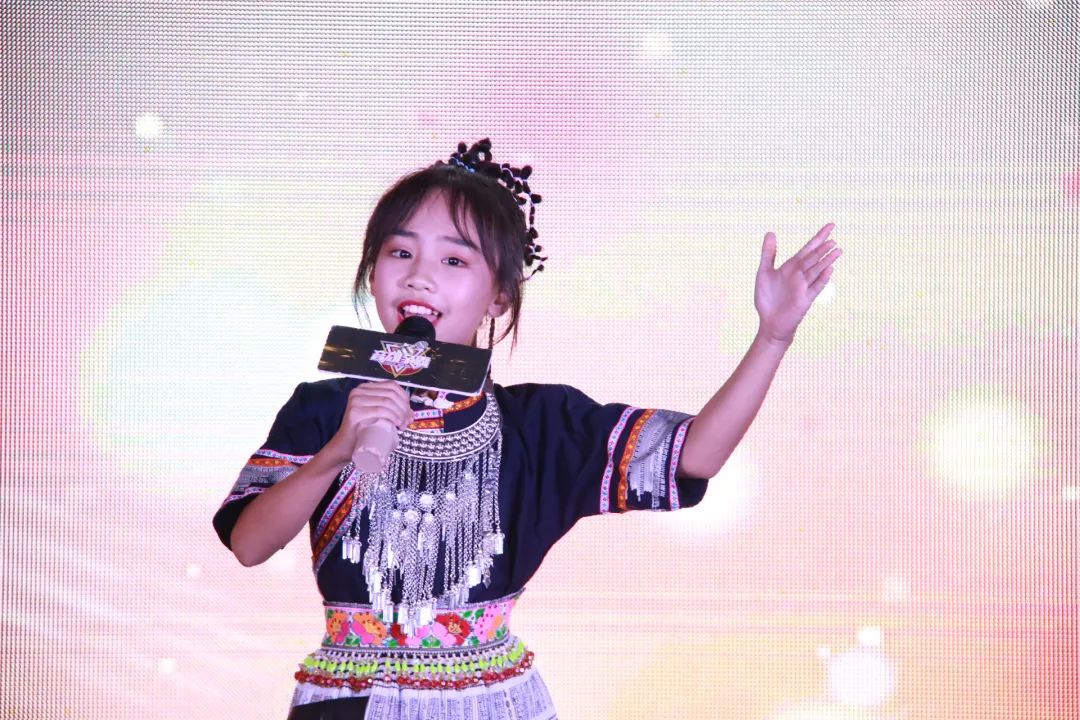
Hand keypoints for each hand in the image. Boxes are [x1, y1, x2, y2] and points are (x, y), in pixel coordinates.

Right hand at [326, 380, 411, 464]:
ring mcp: (356, 400)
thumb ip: (390, 410)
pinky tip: (397, 423)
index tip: (409, 414)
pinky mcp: (355, 412)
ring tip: (403, 426)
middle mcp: (359, 390)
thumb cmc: (363, 432)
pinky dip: (392, 415)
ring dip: (400, 413)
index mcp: (365, 388)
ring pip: (387, 401)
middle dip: (404, 408)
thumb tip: (410, 413)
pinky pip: (380, 410)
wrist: (344, 447)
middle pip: (391, 393)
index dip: (405, 398)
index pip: (392, 386)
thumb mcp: (378, 416)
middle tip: (407, 422)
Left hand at [755, 223, 841, 343]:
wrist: (770, 322)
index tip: (830, 226)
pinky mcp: (805, 299)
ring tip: (837, 250)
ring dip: (827, 260)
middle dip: (823, 247)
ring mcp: (804, 286)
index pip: (808, 248)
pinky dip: (822, 278)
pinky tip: (829, 269)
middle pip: (814, 257)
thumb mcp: (764, 272)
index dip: (819, 237)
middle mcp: (800, 274)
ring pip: (817, 270)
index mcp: (792, 266)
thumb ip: (768, 253)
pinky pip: (815, 287)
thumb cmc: (767, 298)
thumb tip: (770, 232)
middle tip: (834, 237)